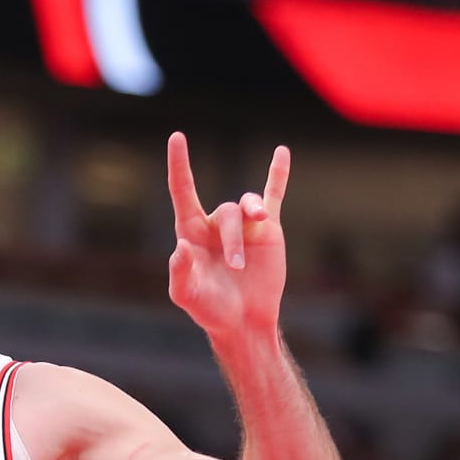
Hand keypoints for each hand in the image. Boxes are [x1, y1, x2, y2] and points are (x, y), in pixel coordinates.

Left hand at [166, 132, 290, 341]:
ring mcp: (243, 224)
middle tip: (237, 268)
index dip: (179, 164)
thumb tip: (181, 248)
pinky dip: (277, 174)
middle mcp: (216, 223)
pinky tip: (282, 151)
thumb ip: (180, 273)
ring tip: (257, 233)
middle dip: (233, 240)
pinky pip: (273, 195)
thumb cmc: (210, 309)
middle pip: (226, 213)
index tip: (177, 137)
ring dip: (252, 221)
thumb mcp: (187, 295)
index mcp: (191, 232)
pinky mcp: (267, 230)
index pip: (183, 190)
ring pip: (248, 207)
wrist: (244, 322)